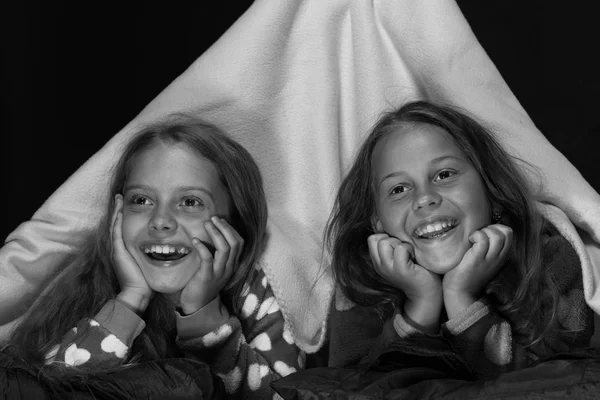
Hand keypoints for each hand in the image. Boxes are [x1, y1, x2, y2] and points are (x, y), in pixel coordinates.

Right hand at [111, 194, 152, 313]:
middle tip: (119, 196)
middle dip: (117, 210)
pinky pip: (116, 233)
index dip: (122, 216)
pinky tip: (119, 212)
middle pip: (115, 224)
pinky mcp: (118, 252)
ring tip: (118, 199)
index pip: (122, 228)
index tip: (125, 204)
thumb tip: (162, 247)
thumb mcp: (148, 263)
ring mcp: (116, 250)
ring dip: (116, 211)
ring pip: (114, 226)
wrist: (137, 293)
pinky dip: (117, 222)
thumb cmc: (145, 280)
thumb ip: (151, 254)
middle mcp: (118, 248)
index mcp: (124, 250)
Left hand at [179, 216, 243, 314]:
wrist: (198, 304)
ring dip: (216, 233)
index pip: (240, 243)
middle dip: (225, 227)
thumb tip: (212, 233)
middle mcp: (229, 267)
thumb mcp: (216, 267)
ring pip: (224, 248)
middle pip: (235, 243)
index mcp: (232, 264)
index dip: (231, 229)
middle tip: (214, 218)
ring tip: (207, 224)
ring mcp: (219, 272)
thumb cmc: (205, 282)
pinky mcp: (207, 277)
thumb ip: (218, 254)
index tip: (220, 220)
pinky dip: (202, 247)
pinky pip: (208, 259)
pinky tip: (195, 240)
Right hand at [368, 233, 441, 326]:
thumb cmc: (415, 271)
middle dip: (391, 239)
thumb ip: (390, 247)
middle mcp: (380, 265)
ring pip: (385, 242)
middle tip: (403, 250)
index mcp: (378, 262)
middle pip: (375, 239)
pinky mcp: (401, 269)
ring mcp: (389, 268)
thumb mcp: (397, 259)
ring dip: (400, 243)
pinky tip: (414, 257)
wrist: (426, 293)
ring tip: (409, 253)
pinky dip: (409, 249)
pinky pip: (401, 248)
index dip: (384, 236)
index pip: (371, 239)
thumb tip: (389, 227)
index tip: (397, 245)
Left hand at [442, 224, 512, 316]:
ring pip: (498, 235)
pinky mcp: (477, 259)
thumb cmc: (467, 273)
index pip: (509, 234)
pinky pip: (482, 240)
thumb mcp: (484, 260)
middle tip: (479, 234)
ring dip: (484, 231)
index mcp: (502, 256)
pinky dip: (476, 235)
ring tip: (474, 239)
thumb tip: (481, 229)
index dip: (497, 227)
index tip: (484, 233)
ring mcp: (489, 259)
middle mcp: (499, 257)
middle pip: (508, 232)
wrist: (460, 292)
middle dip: (493, 227)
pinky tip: (468, 241)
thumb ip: (488, 248)